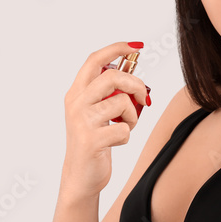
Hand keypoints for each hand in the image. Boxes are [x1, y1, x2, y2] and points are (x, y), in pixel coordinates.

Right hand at [60, 41, 149, 200]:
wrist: (82, 175)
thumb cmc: (95, 140)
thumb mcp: (98, 110)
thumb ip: (110, 90)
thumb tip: (132, 65)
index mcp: (77, 93)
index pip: (95, 60)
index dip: (116, 49)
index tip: (137, 46)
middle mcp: (76, 103)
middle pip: (113, 77)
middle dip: (136, 85)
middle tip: (145, 99)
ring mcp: (82, 121)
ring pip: (121, 103)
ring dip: (132, 116)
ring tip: (125, 126)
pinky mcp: (91, 140)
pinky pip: (124, 129)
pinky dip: (127, 135)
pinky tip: (117, 142)